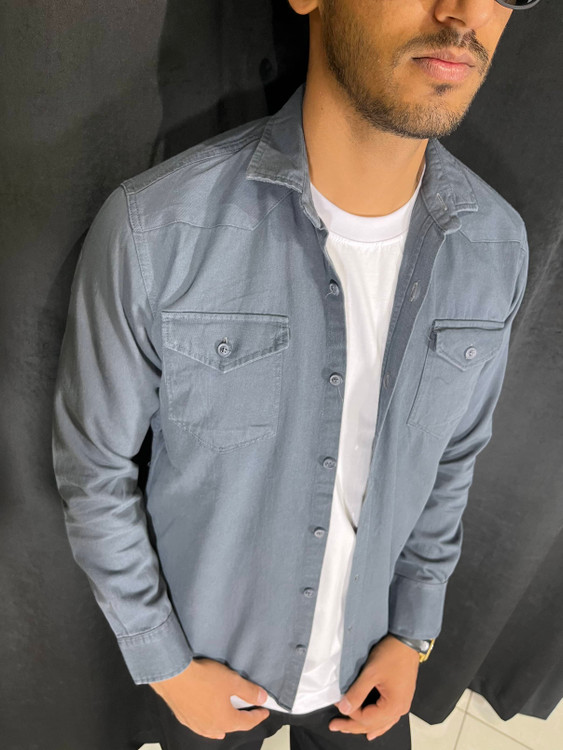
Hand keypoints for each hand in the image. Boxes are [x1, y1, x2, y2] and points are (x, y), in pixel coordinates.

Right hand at [149, 657, 269, 738]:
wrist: (174, 677)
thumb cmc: (204, 679)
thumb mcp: (232, 681)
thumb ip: (249, 691)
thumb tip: (263, 698)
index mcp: (226, 721)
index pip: (247, 722)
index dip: (258, 716)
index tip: (265, 710)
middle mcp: (212, 728)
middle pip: (232, 727)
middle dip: (242, 720)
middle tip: (249, 711)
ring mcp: (196, 725)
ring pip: (215, 729)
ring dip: (225, 724)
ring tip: (231, 721)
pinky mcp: (184, 719)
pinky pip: (201, 726)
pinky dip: (208, 724)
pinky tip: (207, 722)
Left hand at [329, 634, 419, 740]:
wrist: (407, 641)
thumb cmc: (391, 655)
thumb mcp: (371, 673)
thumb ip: (357, 692)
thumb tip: (343, 709)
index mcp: (393, 706)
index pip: (366, 719)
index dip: (349, 714)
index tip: (336, 704)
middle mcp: (399, 710)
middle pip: (372, 725)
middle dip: (352, 726)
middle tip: (334, 726)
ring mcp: (402, 704)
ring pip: (379, 723)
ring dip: (363, 726)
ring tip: (347, 729)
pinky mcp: (401, 698)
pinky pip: (387, 718)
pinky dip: (377, 725)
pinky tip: (373, 731)